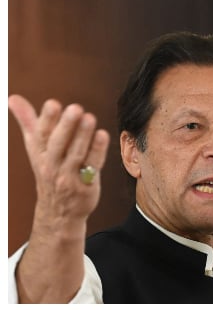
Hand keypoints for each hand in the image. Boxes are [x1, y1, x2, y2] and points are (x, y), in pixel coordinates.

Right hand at [8, 94, 108, 228]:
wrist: (59, 211)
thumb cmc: (49, 171)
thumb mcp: (36, 148)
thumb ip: (28, 121)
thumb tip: (13, 98)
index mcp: (39, 153)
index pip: (40, 135)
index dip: (47, 120)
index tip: (53, 103)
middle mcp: (51, 165)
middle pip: (57, 144)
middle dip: (65, 126)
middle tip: (75, 108)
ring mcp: (68, 176)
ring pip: (75, 154)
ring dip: (83, 136)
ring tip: (90, 118)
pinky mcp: (86, 184)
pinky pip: (92, 167)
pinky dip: (97, 151)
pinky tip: (103, 135)